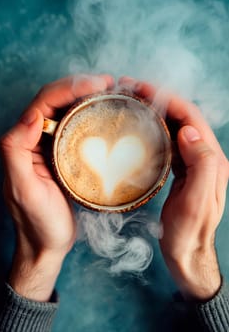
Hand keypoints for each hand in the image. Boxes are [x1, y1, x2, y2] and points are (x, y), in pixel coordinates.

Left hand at [0, 74, 113, 300]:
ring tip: (110, 92)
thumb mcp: (23, 190)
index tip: (97, 83)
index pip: (43, 103)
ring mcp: (52, 148)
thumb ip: (16, 151)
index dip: (69, 87)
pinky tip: (105, 114)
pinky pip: (77, 129)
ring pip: (67, 112)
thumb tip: (33, 115)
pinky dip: (91, 116)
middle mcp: (35, 141)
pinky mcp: (66, 158)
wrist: (47, 244)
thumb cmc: (37, 222)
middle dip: (80, 86)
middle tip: (108, 83)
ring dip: (87, 97)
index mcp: (23, 144)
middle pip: (56, 101)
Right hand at [119, 77, 228, 300]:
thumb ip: (201, 165)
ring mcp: (193, 162)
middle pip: (183, 117)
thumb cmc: (189, 233)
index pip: (192, 118)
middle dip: (159, 98)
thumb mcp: (197, 203)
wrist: (187, 253)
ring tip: (132, 100)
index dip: (168, 99)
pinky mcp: (182, 169)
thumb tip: (189, 130)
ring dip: (155, 110)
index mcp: (212, 161)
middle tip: (131, 89)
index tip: (143, 89)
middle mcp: (205, 157)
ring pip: (175, 126)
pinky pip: (168, 141)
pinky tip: (140, 125)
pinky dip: (154, 128)